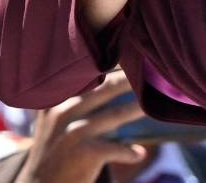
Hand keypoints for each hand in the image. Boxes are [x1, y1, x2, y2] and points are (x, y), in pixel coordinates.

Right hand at [16, 72, 146, 182]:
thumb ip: (71, 98)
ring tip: (153, 105)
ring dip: (137, 109)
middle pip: (105, 87)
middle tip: (153, 68)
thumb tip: (109, 78)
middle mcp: (63, 110)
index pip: (87, 73)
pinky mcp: (84, 153)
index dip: (111, 63)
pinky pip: (115, 148)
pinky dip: (129, 151)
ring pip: (115, 115)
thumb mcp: (52, 119)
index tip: (132, 52)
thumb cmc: (52, 149)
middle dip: (130, 78)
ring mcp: (74, 131)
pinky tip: (138, 153)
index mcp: (55, 97)